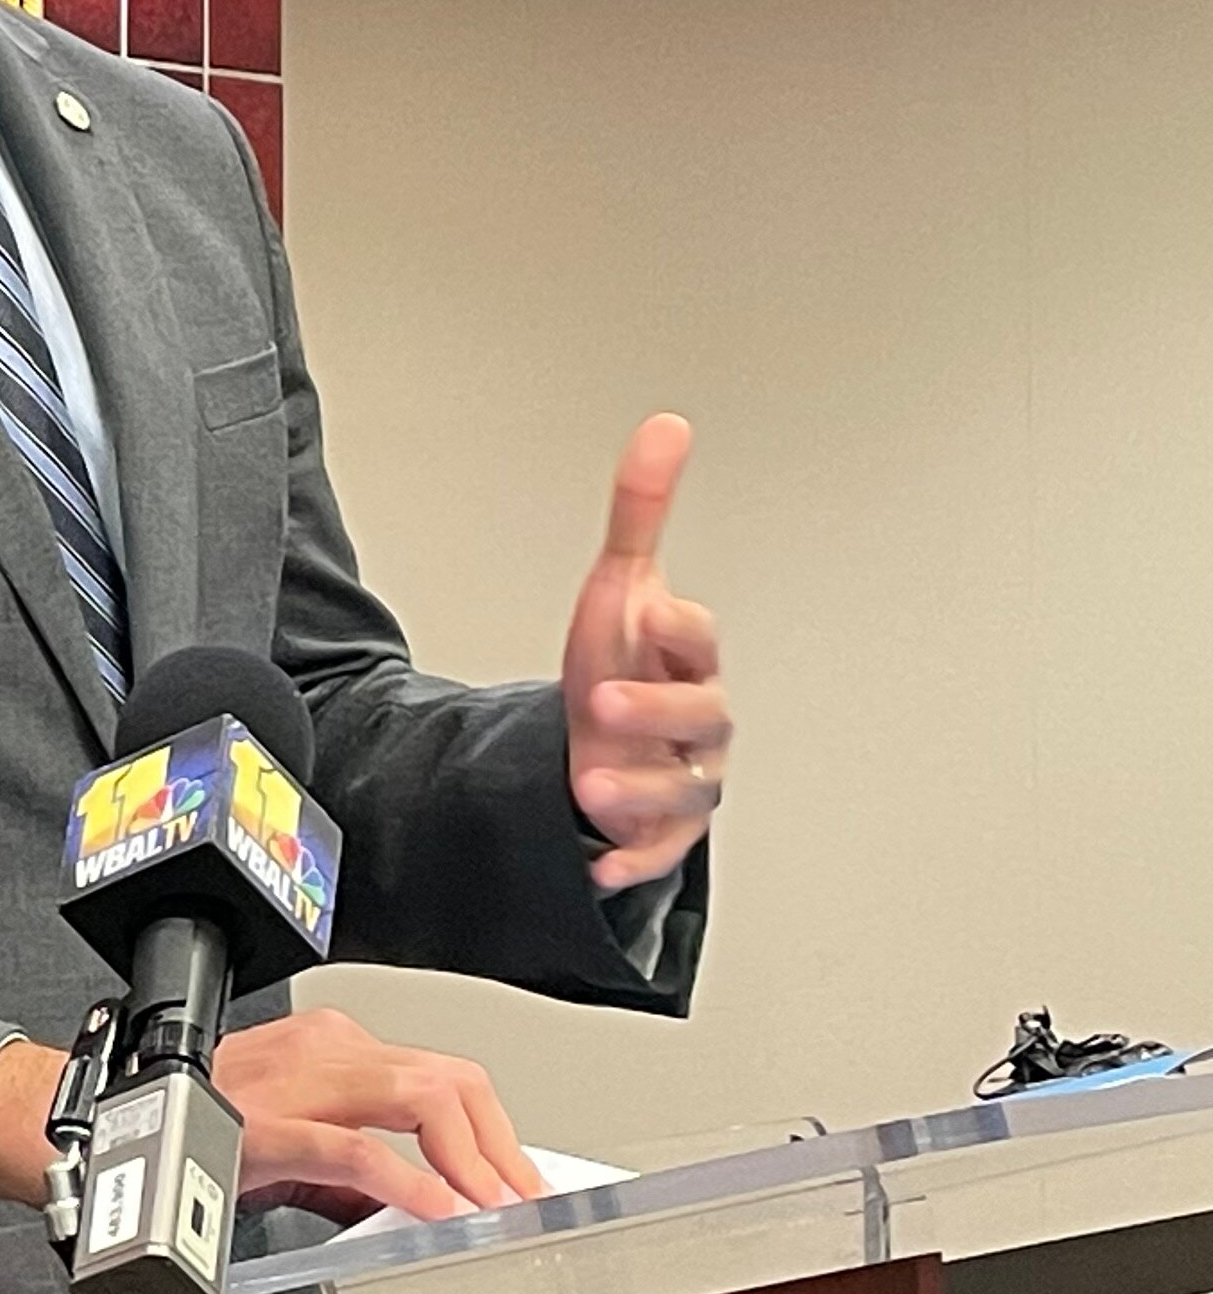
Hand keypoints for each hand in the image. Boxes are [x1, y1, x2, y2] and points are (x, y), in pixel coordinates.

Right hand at [216, 1006, 546, 1222]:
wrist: (112, 1126)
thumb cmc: (190, 1125)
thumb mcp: (289, 1139)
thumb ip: (351, 1169)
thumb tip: (409, 1204)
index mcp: (330, 1048)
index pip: (442, 1075)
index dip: (494, 1131)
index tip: (517, 1180)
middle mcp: (324, 1050)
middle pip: (449, 1080)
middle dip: (500, 1144)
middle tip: (524, 1199)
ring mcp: (299, 1082)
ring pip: (420, 1097)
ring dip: (471, 1159)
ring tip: (492, 1206)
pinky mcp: (270, 1127)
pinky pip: (357, 1148)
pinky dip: (408, 1181)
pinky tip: (434, 1210)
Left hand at [562, 414, 730, 895]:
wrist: (603, 741)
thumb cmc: (622, 662)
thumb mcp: (619, 587)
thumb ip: (641, 512)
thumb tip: (665, 428)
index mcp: (689, 660)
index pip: (698, 638)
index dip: (676, 626)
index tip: (643, 609)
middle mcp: (697, 723)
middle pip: (702, 718)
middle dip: (658, 711)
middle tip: (603, 702)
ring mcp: (682, 778)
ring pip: (684, 792)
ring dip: (641, 791)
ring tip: (591, 783)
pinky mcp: (659, 831)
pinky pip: (658, 855)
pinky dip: (631, 861)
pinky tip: (599, 865)